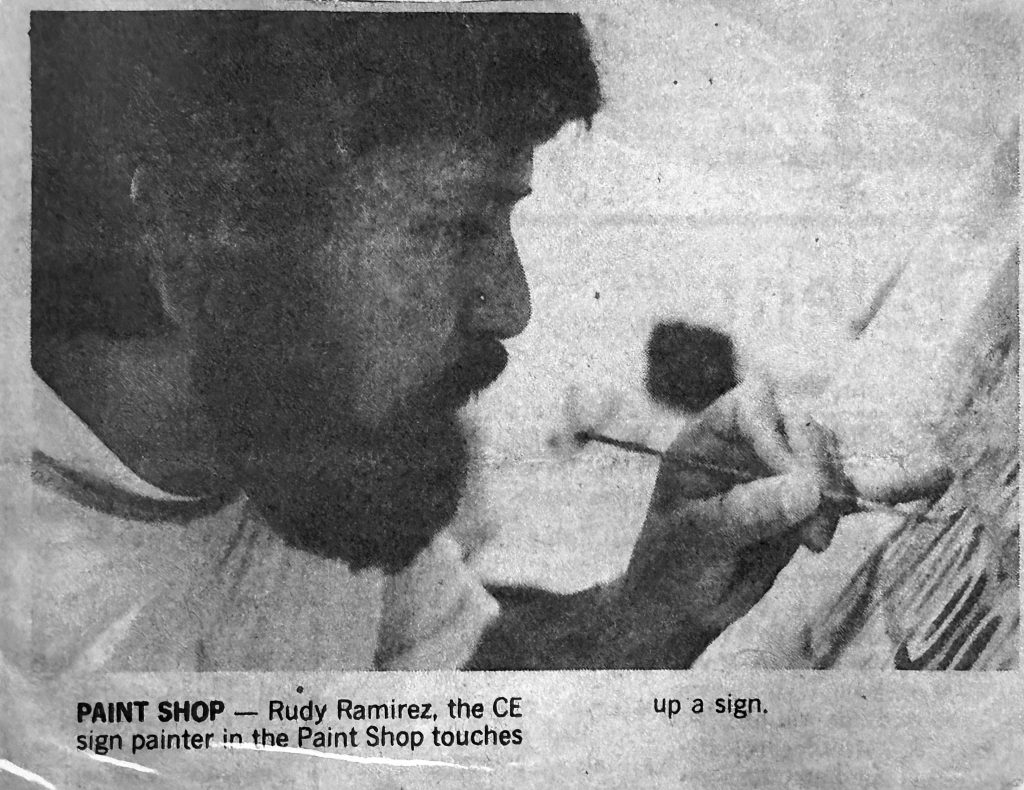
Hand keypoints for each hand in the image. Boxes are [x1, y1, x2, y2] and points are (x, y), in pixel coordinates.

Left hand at [621, 378, 846, 632]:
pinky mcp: (805, 498)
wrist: (684, 603)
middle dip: (815, 468)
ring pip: (827, 454)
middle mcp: (746, 444)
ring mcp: (778, 469)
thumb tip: (806, 488)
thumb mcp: (698, 538)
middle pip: (799, 424)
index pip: (750, 404)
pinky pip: (840, 487)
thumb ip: (746, 512)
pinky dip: (853, 500)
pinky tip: (853, 519)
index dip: (776, 433)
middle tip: (813, 525)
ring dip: (833, 492)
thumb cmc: (672, 563)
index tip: (794, 480)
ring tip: (814, 542)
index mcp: (707, 439)